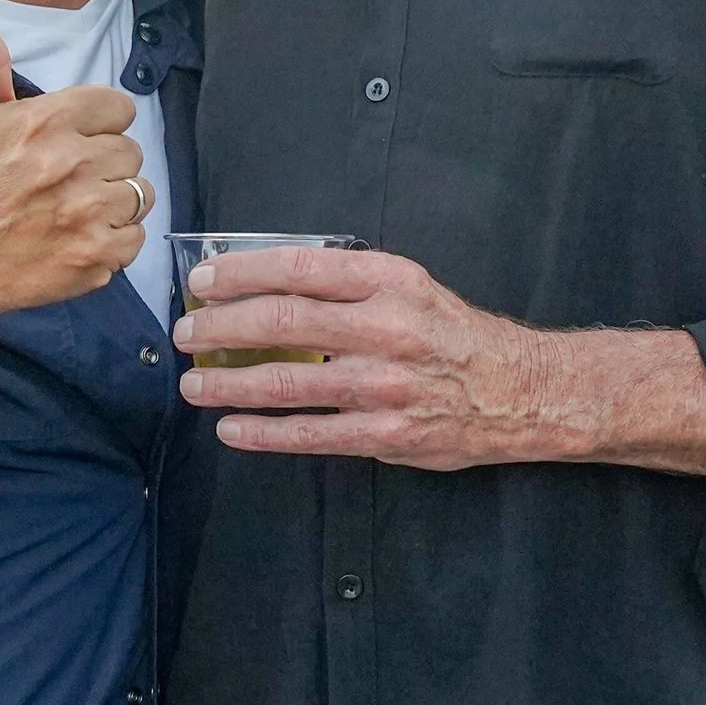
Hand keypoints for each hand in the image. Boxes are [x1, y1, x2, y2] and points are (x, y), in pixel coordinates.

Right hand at [0, 12, 150, 439]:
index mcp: (47, 121)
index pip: (119, 108)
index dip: (99, 127)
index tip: (75, 143)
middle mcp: (71, 162)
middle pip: (131, 151)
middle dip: (105, 166)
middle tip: (69, 183)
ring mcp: (88, 211)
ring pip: (139, 193)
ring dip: (114, 203)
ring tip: (75, 211)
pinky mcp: (98, 253)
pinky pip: (137, 236)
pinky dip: (115, 241)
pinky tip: (81, 238)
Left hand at [174, 245, 705, 479]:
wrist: (519, 392)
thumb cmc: (455, 335)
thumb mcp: (411, 287)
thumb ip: (350, 283)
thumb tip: (268, 282)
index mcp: (390, 281)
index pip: (301, 268)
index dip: (242, 272)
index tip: (203, 279)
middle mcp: (386, 328)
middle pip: (283, 321)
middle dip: (221, 327)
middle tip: (186, 333)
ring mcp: (384, 386)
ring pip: (287, 381)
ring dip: (228, 384)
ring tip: (194, 384)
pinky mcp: (385, 436)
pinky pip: (310, 435)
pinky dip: (263, 433)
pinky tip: (231, 430)